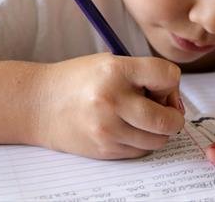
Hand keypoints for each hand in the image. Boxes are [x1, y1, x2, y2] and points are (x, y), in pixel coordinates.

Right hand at [34, 53, 184, 158]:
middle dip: (173, 115)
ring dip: (158, 131)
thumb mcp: (109, 63)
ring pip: (158, 139)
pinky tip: (126, 127)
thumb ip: (143, 75)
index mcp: (116, 70)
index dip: (171, 82)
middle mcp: (113, 100)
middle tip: (161, 107)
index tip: (161, 84)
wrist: (39, 104)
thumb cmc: (77, 80)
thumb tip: (175, 100)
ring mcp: (108, 129)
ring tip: (140, 117)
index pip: (168, 76)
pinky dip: (141, 141)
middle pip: (168, 119)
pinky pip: (141, 150)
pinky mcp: (105, 149)